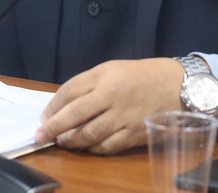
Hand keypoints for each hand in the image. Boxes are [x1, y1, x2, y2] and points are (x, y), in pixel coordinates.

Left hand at [35, 58, 182, 154]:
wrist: (177, 85)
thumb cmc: (142, 75)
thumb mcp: (112, 69)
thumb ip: (89, 84)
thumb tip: (64, 105)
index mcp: (104, 76)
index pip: (69, 91)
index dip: (52, 106)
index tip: (43, 116)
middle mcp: (111, 95)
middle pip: (74, 114)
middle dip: (53, 127)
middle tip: (40, 135)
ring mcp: (123, 116)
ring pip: (89, 134)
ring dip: (71, 141)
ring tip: (61, 142)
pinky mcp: (135, 133)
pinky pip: (108, 146)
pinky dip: (94, 149)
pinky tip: (87, 148)